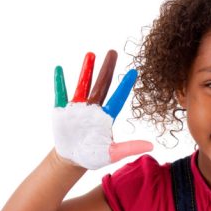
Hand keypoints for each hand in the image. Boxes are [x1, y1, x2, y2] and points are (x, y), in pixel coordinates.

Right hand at [52, 50, 152, 168]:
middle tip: (113, 52)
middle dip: (107, 68)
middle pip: (102, 84)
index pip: (118, 98)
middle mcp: (94, 108)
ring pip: (84, 84)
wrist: (73, 158)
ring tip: (91, 54)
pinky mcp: (63, 110)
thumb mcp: (113, 153)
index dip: (125, 86)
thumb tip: (152, 146)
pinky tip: (59, 69)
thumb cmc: (94, 155)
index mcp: (107, 116)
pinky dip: (59, 82)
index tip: (134, 72)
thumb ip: (130, 148)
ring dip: (86, 70)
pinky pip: (61, 93)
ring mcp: (78, 107)